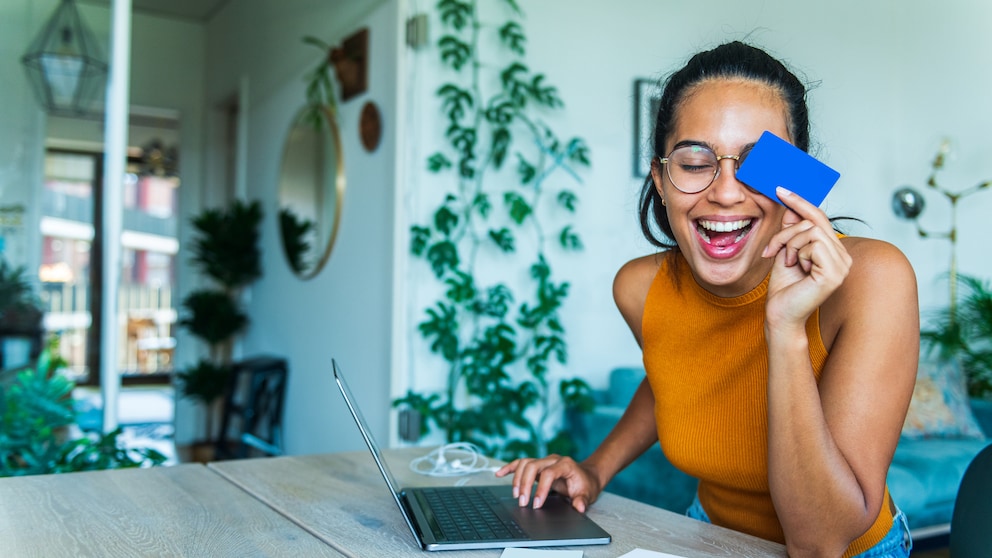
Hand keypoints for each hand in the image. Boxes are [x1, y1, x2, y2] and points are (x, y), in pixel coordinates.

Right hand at [494, 454, 601, 511]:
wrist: (587, 476)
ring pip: (525, 464)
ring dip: (517, 479)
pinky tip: (499, 474)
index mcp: (565, 464)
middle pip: (532, 466)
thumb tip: (578, 507)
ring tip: (516, 495)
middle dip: (525, 484)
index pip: (548, 473)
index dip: (540, 488)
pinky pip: (521, 464)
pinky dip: (510, 468)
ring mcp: (544, 461)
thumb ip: (582, 500)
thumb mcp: (588, 494)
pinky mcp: (538, 465)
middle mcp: (552, 459)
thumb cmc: (586, 484)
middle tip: (522, 502)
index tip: (536, 504)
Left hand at [761, 187, 850, 327]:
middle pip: (813, 221)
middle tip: (771, 249)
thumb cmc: (783, 287)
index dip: (800, 202)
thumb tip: (791, 205)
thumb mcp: (785, 251)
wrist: (779, 314)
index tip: (780, 189)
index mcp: (834, 251)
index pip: (820, 218)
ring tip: (787, 263)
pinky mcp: (835, 272)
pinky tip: (796, 269)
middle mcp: (843, 256)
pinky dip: (797, 253)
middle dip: (786, 232)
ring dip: (789, 244)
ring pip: (811, 230)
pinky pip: (813, 244)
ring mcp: (842, 265)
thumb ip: (791, 230)